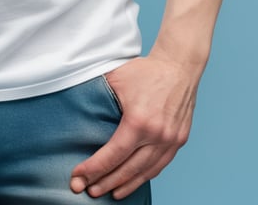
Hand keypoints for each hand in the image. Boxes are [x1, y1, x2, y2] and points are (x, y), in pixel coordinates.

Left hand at [69, 54, 199, 198]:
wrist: (178, 66)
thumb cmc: (146, 71)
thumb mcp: (116, 79)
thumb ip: (99, 97)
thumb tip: (78, 109)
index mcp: (139, 121)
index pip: (112, 155)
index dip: (93, 169)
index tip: (77, 178)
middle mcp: (157, 135)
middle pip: (127, 169)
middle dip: (105, 183)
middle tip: (88, 191)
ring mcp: (170, 140)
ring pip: (145, 172)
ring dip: (125, 185)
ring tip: (108, 193)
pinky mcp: (179, 140)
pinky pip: (160, 165)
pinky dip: (144, 176)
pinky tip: (132, 181)